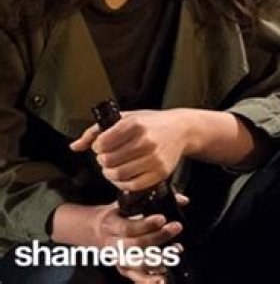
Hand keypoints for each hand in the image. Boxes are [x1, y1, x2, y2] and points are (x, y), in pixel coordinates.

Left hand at [71, 109, 189, 190]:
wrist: (181, 129)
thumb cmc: (151, 123)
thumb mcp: (126, 118)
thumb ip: (96, 131)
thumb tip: (74, 147)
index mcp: (135, 124)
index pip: (102, 143)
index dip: (98, 146)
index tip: (103, 144)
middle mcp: (145, 141)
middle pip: (108, 161)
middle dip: (104, 161)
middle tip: (109, 157)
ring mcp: (154, 158)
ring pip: (118, 175)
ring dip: (111, 173)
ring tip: (115, 167)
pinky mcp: (160, 172)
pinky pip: (132, 186)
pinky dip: (123, 184)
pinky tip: (125, 175)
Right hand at [91, 201, 183, 282]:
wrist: (97, 231)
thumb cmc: (118, 213)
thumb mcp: (129, 203)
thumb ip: (155, 200)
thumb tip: (183, 200)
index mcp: (111, 225)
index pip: (127, 228)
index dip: (145, 225)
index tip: (162, 218)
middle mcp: (112, 244)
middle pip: (135, 245)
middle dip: (158, 237)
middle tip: (176, 227)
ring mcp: (117, 258)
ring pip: (136, 264)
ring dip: (157, 260)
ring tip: (175, 252)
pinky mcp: (123, 269)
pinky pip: (136, 277)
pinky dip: (149, 278)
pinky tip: (163, 277)